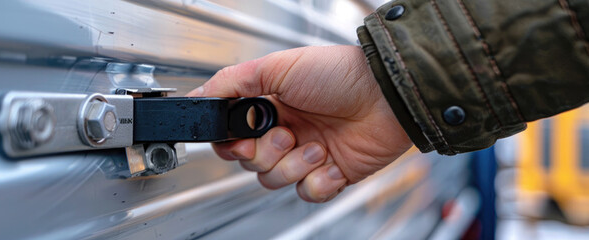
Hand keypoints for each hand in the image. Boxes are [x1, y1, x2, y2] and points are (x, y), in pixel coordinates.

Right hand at [187, 46, 412, 201]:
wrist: (387, 95)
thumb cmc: (340, 74)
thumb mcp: (277, 67)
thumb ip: (233, 82)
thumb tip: (200, 94)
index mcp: (269, 107)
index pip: (233, 137)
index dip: (233, 145)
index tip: (243, 139)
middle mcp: (285, 130)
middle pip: (251, 163)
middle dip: (266, 153)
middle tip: (287, 134)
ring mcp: (306, 153)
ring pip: (275, 181)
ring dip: (294, 166)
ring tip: (316, 146)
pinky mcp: (329, 173)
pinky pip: (307, 193)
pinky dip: (318, 182)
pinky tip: (330, 163)